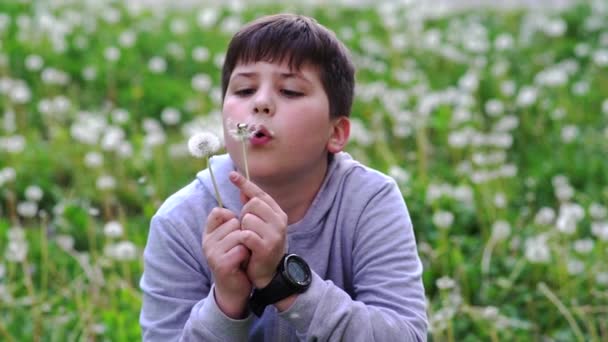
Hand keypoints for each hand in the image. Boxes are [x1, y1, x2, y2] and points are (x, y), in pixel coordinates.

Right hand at [202, 207, 251, 317]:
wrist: (235, 288)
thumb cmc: (237, 259)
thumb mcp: (234, 236)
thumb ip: (235, 217)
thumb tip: (245, 191)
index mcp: (209, 233)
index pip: (218, 212)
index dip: (233, 219)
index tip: (236, 232)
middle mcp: (207, 241)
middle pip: (233, 222)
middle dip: (244, 233)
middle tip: (241, 248)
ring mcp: (212, 253)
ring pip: (239, 235)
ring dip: (247, 245)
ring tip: (243, 255)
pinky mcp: (221, 264)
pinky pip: (241, 249)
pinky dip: (247, 255)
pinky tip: (243, 263)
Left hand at [229, 171, 287, 288]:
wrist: (269, 273)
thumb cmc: (261, 246)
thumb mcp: (259, 225)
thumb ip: (252, 208)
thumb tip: (242, 189)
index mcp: (278, 213)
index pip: (260, 194)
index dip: (245, 184)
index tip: (231, 175)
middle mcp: (280, 220)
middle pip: (252, 204)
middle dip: (244, 215)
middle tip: (247, 229)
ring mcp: (275, 233)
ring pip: (247, 219)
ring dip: (242, 229)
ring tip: (248, 240)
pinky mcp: (267, 247)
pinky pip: (246, 234)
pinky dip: (242, 239)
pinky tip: (246, 246)